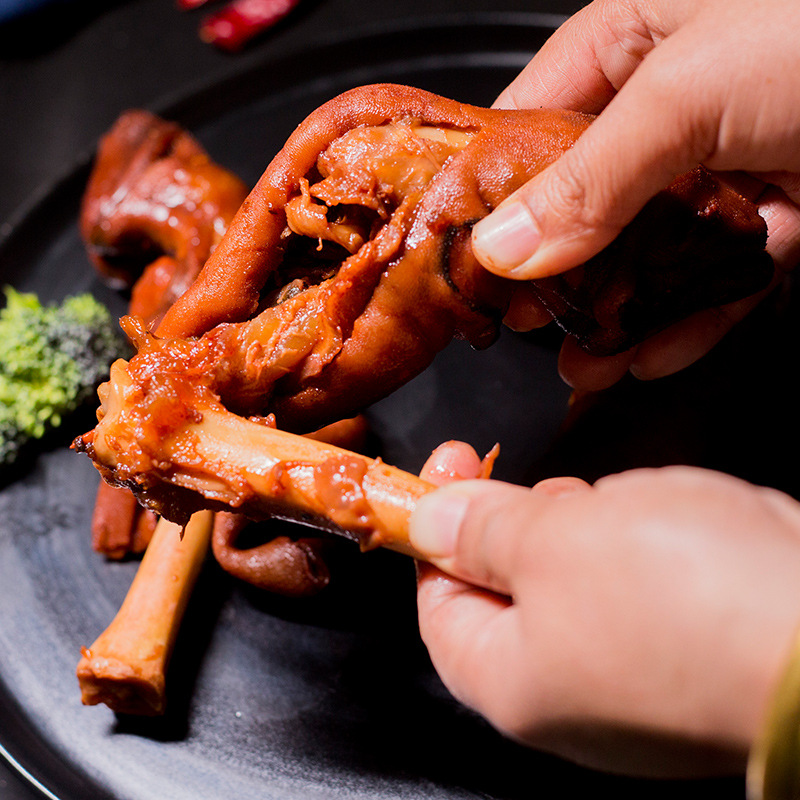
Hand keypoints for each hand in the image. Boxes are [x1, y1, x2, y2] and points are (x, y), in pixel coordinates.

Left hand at [411, 450, 799, 776]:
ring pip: (584, 579)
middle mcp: (571, 695)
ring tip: (627, 510)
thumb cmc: (682, 599)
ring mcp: (635, 677)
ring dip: (593, 529)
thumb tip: (429, 521)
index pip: (440, 604)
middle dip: (523, 524)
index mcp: (514, 682)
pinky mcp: (690, 649)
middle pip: (512, 589)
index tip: (446, 472)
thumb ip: (482, 529)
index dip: (435, 532)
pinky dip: (648, 544)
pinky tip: (675, 526)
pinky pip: (645, 584)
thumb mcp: (551, 541)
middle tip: (541, 487)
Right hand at [472, 0, 799, 390]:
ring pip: (646, 251)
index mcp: (629, 44)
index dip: (491, 198)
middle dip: (556, 274)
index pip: (527, 127)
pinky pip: (715, 275)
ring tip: (586, 362)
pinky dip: (689, 319)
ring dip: (617, 314)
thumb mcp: (690, 91)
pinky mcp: (776, 210)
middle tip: (528, 327)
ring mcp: (722, 164)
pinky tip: (656, 353)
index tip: (467, 265)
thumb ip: (590, 176)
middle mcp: (669, 106)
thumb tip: (506, 247)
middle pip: (584, 203)